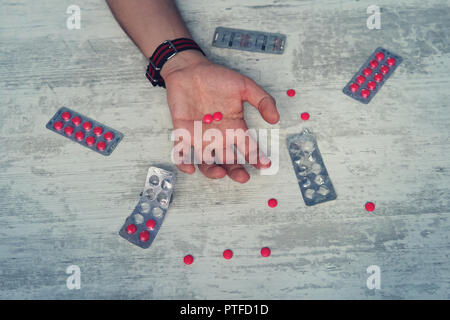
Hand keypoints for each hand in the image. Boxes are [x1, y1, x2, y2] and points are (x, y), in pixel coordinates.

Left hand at [161, 50, 279, 182]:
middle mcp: (218, 136)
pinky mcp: (183, 132)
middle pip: (229, 161)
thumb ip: (262, 100)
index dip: (257, 158)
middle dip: (236, 171)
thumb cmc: (216, 77)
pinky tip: (190, 168)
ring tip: (220, 172)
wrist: (190, 69)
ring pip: (207, 161)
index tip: (264, 165)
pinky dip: (184, 162)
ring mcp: (200, 136)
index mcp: (234, 127)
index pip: (248, 148)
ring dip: (213, 170)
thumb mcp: (244, 86)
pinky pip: (182, 152)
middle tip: (243, 176)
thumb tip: (275, 118)